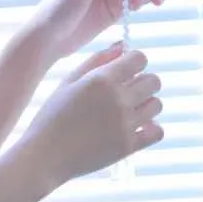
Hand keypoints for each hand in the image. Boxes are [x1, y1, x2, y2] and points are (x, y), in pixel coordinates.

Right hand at [21, 42, 163, 195]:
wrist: (45, 156)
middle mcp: (118, 99)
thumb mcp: (68, 82)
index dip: (134, 62)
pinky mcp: (129, 146)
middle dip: (143, 82)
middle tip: (126, 92)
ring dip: (146, 104)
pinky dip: (151, 127)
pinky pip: (157, 131)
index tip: (125, 71)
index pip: (140, 58)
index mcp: (101, 79)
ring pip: (157, 105)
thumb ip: (96, 60)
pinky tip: (136, 127)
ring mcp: (125, 124)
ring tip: (128, 110)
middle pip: (154, 81)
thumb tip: (122, 45)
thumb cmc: (52, 116)